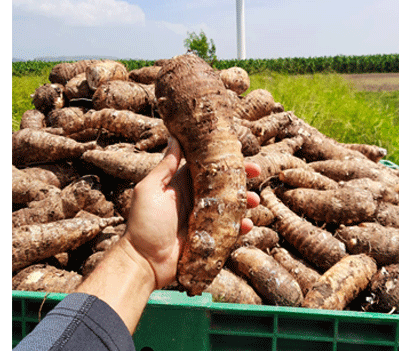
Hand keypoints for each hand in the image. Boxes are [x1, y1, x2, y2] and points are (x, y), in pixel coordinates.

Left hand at [124, 135, 260, 289]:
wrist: (143, 261)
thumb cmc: (142, 224)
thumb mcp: (149, 189)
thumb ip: (165, 167)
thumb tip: (174, 137)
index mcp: (181, 185)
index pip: (207, 167)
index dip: (223, 160)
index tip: (239, 153)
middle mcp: (194, 199)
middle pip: (223, 185)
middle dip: (240, 179)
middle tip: (256, 174)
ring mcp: (203, 219)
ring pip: (230, 206)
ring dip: (244, 201)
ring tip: (254, 201)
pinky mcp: (209, 238)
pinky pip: (229, 229)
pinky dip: (240, 226)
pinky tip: (247, 224)